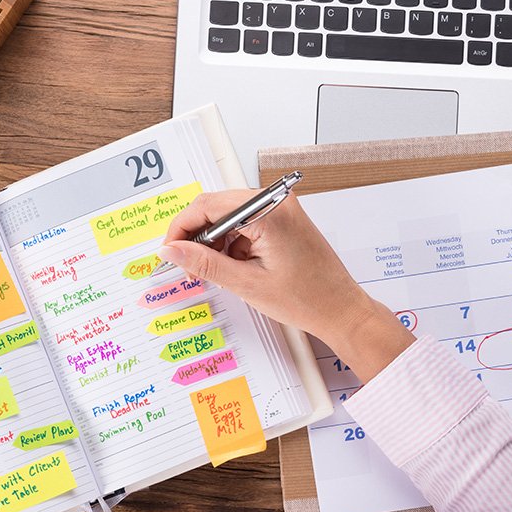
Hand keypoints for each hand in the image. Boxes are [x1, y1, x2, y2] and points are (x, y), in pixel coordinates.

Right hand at [157, 190, 413, 381]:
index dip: (182, 228)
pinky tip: (233, 267)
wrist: (341, 310)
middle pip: (217, 206)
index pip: (208, 205)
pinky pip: (246, 223)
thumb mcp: (246, 283)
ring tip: (214, 272)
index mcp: (268, 212)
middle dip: (197, 236)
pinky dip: (233, 243)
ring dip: (215, 241)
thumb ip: (204, 263)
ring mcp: (281, 208)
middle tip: (187, 265)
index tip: (169, 251)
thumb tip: (171, 250)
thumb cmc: (307, 299)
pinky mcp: (284, 219)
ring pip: (229, 216)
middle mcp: (276, 202)